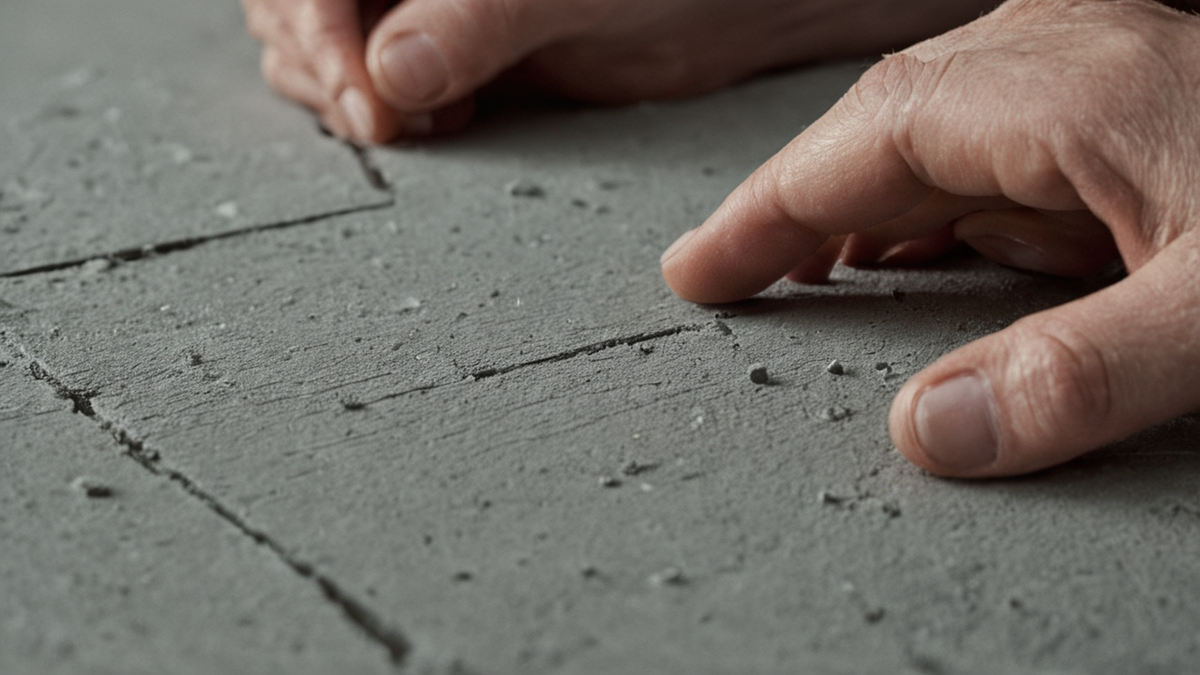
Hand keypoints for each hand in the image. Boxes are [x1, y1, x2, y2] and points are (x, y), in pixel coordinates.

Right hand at [241, 0, 999, 142]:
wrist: (751, 2)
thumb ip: (477, 17)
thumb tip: (392, 71)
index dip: (321, 25)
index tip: (366, 92)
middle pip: (301, 3)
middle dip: (323, 60)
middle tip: (383, 118)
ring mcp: (432, 0)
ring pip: (329, 39)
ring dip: (341, 86)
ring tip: (408, 120)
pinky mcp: (459, 49)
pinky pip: (379, 78)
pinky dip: (380, 105)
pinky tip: (429, 120)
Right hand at [661, 0, 1199, 477]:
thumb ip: (1079, 376)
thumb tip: (929, 431)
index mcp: (1065, 87)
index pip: (858, 144)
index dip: (762, 213)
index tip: (696, 272)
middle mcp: (1063, 58)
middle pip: (877, 131)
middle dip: (795, 211)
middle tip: (729, 283)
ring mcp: (1092, 74)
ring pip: (928, 137)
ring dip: (862, 212)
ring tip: (807, 276)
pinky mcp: (1120, 107)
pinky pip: (987, 151)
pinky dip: (934, 210)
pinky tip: (925, 254)